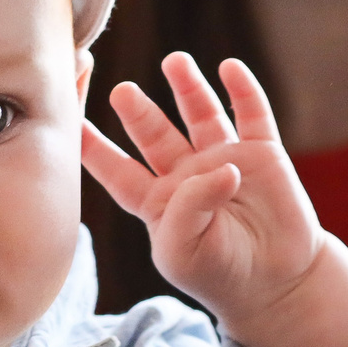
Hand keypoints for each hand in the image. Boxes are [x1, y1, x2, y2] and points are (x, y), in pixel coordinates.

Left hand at [82, 53, 347, 346]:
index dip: (93, 148)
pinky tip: (229, 68)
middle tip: (122, 92)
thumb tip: (225, 166)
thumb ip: (192, 206)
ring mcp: (224, 159)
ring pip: (200, 115)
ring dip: (187, 88)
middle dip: (138, 112)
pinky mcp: (262, 155)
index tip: (70, 122)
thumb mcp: (188, 250)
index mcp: (157, 201)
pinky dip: (243, 91)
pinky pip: (251, 116)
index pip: (117, 170)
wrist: (278, 285)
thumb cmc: (220, 274)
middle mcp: (186, 173)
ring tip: (174, 61)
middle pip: (155, 135)